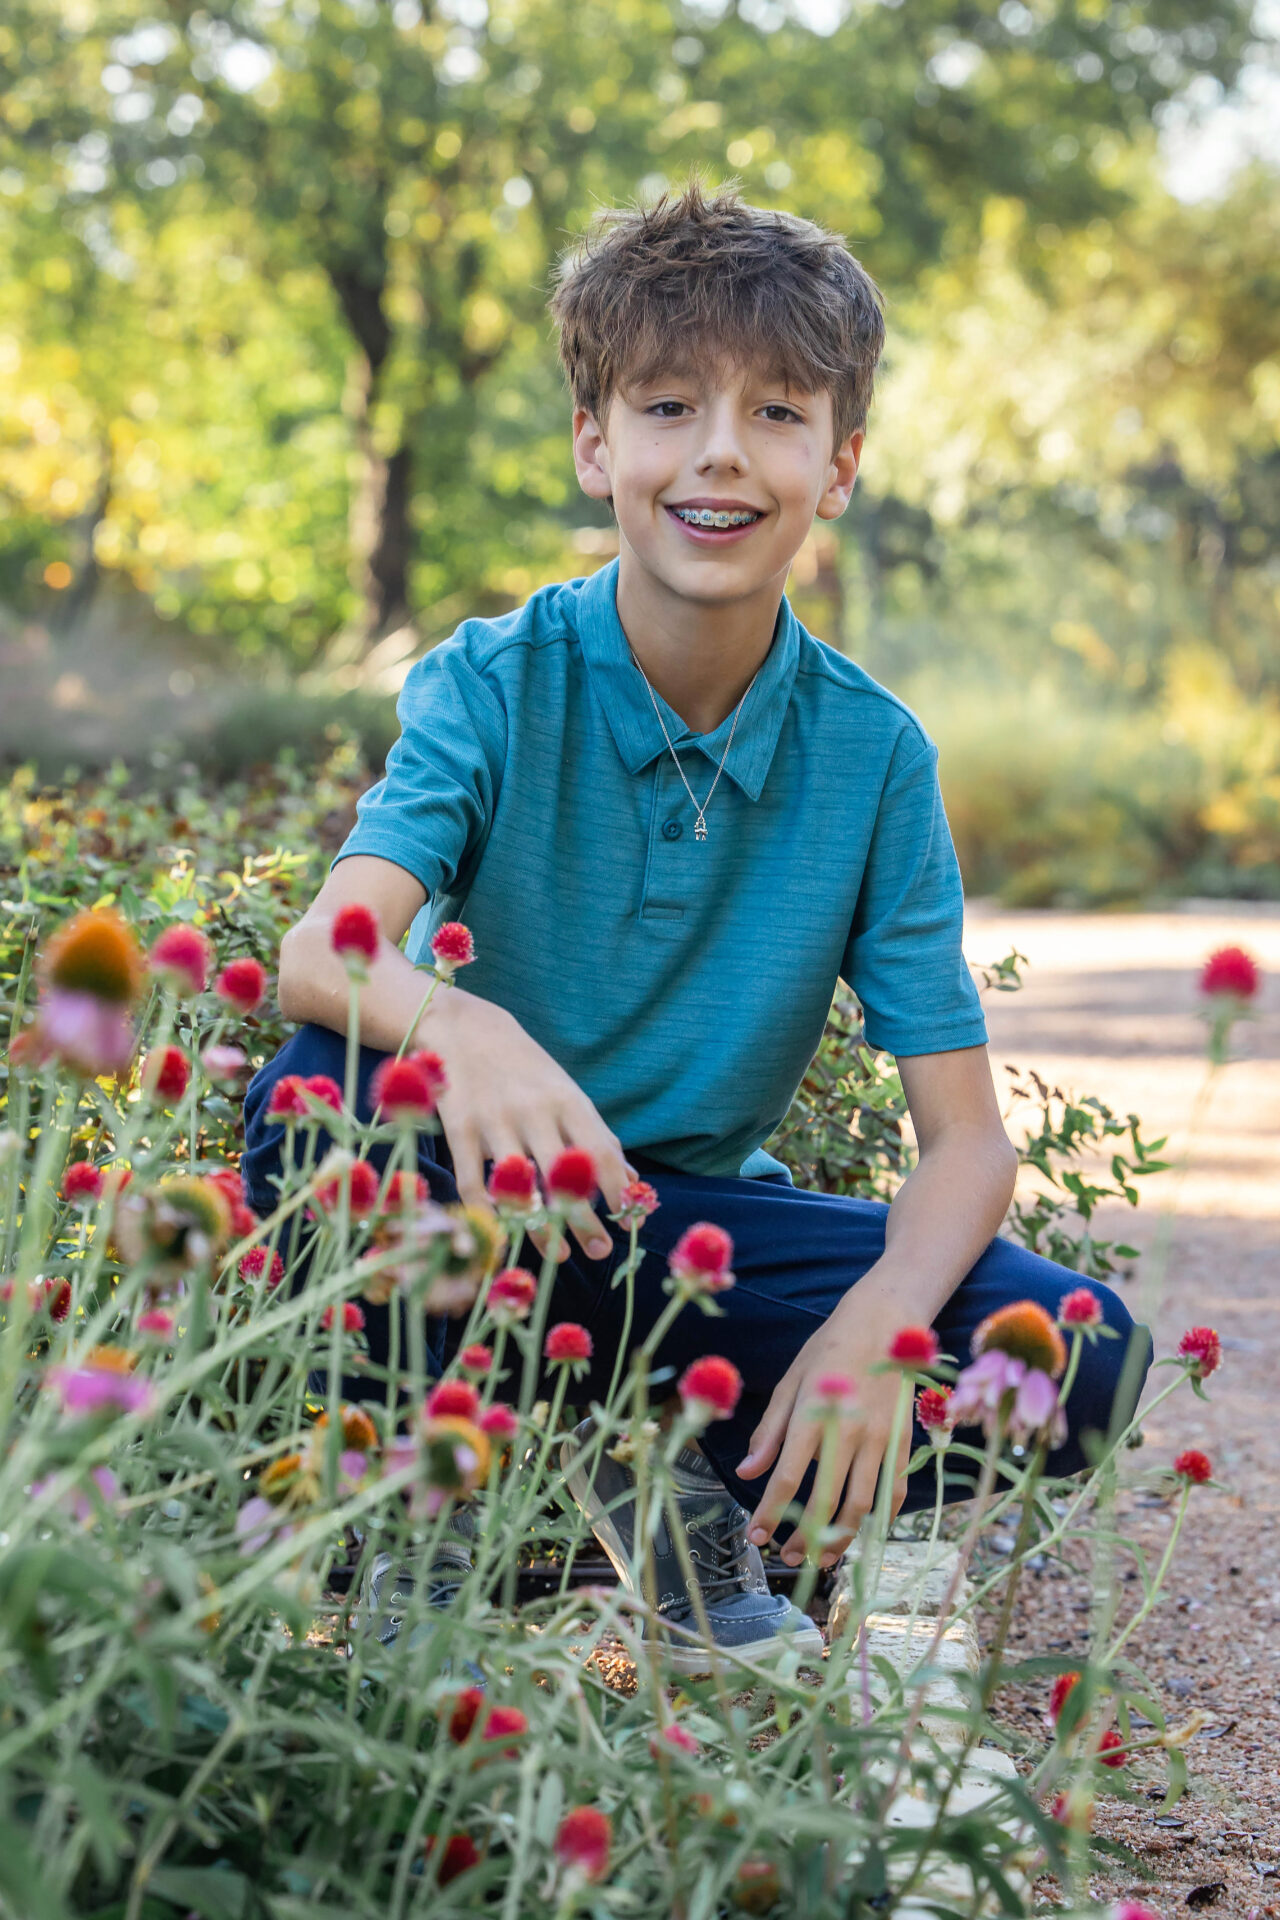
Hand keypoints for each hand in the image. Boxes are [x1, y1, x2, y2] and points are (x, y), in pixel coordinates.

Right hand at [419, 987, 636, 1263]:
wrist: (461, 1027)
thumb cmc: (524, 1068)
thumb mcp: (565, 1092)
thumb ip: (596, 1136)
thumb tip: (633, 1179)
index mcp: (567, 1101)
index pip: (601, 1153)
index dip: (618, 1191)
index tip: (628, 1223)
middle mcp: (534, 1111)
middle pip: (566, 1178)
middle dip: (585, 1221)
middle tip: (600, 1252)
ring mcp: (494, 1121)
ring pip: (521, 1188)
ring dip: (540, 1228)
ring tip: (556, 1253)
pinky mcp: (459, 1129)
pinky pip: (473, 1183)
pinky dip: (488, 1214)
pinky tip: (503, 1233)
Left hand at [736, 1286, 916, 1567]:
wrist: (885, 1320)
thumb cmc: (830, 1348)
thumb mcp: (791, 1382)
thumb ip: (769, 1431)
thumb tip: (747, 1472)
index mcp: (815, 1415)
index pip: (788, 1478)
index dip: (769, 1512)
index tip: (754, 1535)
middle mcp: (849, 1432)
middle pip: (827, 1502)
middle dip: (804, 1537)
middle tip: (786, 1558)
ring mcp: (881, 1439)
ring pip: (862, 1506)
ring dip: (840, 1538)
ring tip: (820, 1556)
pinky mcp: (903, 1441)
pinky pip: (892, 1491)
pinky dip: (878, 1517)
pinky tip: (861, 1529)